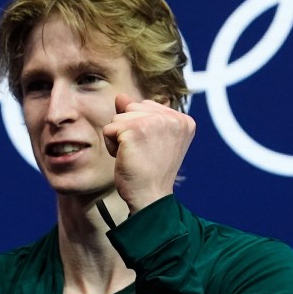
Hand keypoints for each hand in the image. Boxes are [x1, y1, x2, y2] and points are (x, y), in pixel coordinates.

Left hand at [102, 94, 194, 212]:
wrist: (150, 197)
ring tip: (135, 156)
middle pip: (132, 108)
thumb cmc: (150, 172)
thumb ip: (139, 115)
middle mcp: (173, 118)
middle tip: (142, 154)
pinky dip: (111, 146)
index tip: (151, 151)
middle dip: (128, 131)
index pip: (147, 107)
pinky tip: (125, 158)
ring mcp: (155, 122)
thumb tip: (120, 96)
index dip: (140, 129)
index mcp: (183, 120)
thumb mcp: (149, 140)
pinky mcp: (135, 129)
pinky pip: (109, 129)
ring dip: (119, 139)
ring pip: (119, 117)